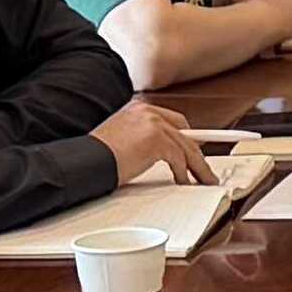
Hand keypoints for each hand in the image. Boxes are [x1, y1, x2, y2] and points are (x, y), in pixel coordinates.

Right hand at [92, 103, 213, 185]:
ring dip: (199, 166)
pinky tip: (184, 182)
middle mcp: (148, 112)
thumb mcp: (122, 140)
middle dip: (197, 152)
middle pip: (184, 132)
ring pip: (186, 147)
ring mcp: (154, 123)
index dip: (188, 136)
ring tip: (204, 179)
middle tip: (204, 168)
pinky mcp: (157, 139)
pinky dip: (185, 173)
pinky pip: (179, 158)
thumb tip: (159, 154)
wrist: (86, 162)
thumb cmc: (97, 156)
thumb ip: (142, 139)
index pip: (173, 121)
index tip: (197, 148)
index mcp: (139, 109)